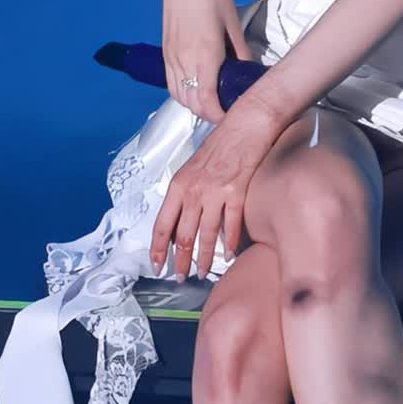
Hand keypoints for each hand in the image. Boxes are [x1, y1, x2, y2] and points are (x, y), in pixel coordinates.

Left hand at [149, 100, 278, 278]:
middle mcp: (193, 191)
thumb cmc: (220, 144)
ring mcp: (215, 193)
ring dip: (204, 258)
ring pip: (206, 235)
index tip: (157, 265)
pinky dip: (229, 243)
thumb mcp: (192, 167)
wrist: (245, 125)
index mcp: (178, 185)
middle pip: (182, 236)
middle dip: (180, 261)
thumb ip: (186, 192)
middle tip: (181, 277)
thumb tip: (183, 218)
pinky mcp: (236, 193)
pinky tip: (228, 256)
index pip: (162, 224)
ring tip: (204, 272)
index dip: (158, 249)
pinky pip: (231, 225)